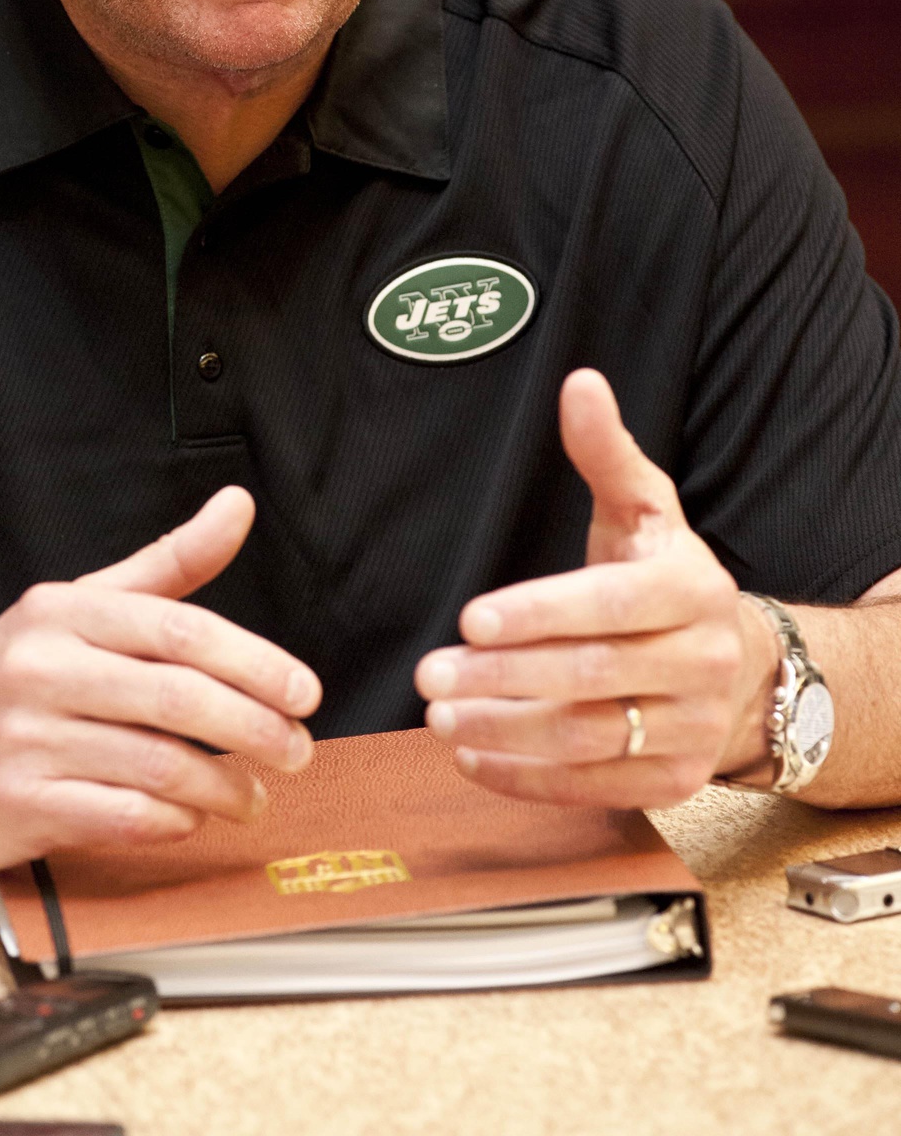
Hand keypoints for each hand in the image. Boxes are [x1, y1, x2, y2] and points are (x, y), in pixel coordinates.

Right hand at [0, 487, 320, 866]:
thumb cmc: (13, 676)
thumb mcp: (82, 604)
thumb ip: (168, 563)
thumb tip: (238, 504)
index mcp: (64, 611)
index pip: (179, 630)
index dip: (254, 663)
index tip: (304, 692)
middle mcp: (41, 668)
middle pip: (176, 698)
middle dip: (253, 728)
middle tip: (298, 750)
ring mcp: (26, 739)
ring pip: (157, 764)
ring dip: (223, 786)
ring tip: (252, 793)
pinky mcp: (19, 803)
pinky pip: (122, 815)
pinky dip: (173, 820)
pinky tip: (191, 816)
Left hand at [416, 369, 770, 807]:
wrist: (742, 670)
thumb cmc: (666, 579)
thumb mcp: (645, 509)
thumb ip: (605, 451)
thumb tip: (579, 383)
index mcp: (692, 589)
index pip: (610, 605)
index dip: (539, 613)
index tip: (470, 618)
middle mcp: (701, 662)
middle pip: (592, 678)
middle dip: (503, 678)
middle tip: (430, 673)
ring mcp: (692, 729)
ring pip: (590, 740)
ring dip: (506, 732)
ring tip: (440, 716)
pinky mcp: (674, 782)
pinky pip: (594, 789)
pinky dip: (528, 779)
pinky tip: (472, 757)